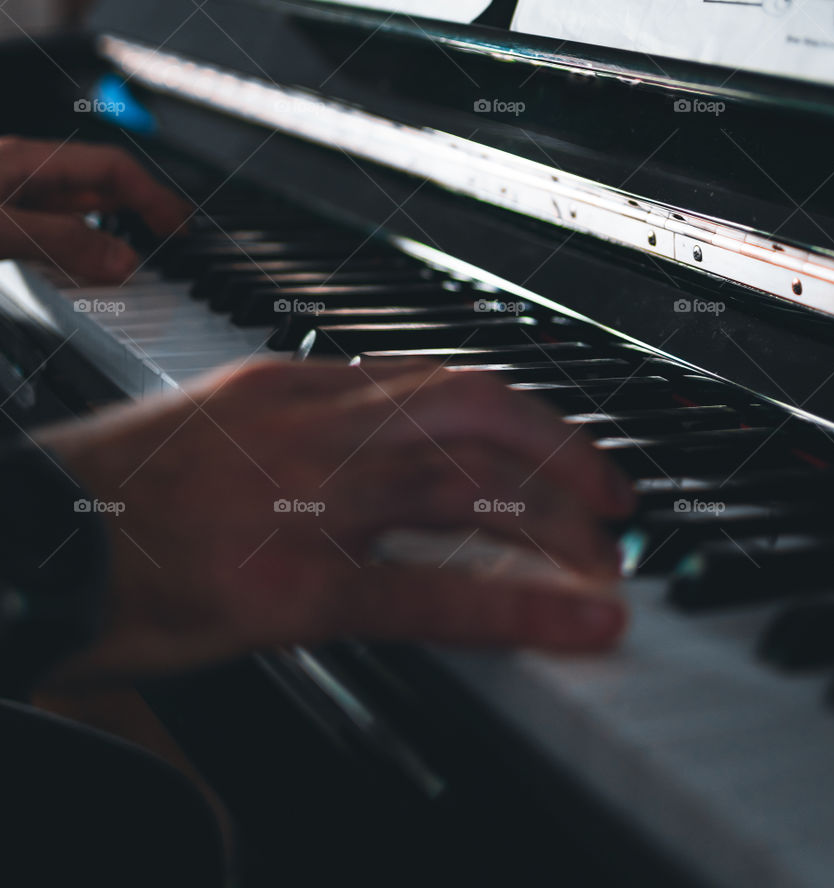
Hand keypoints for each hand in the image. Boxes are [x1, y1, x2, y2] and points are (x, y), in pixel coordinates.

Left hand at [0, 137, 188, 281]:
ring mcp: (9, 189)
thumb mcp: (0, 230)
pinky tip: (87, 250)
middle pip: (100, 180)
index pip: (112, 167)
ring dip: (116, 217)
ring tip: (143, 238)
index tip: (177, 225)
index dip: (152, 194)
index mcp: (27, 161)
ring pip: (77, 199)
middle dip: (144, 201)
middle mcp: (22, 169)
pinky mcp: (1, 213)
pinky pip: (53, 217)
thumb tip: (123, 261)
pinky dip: (84, 232)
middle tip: (176, 229)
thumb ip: (62, 243)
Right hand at [38, 358, 633, 680]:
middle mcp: (305, 424)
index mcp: (288, 386)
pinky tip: (576, 620)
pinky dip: (518, 603)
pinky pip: (426, 587)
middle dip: (558, 445)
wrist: (27, 537)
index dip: (517, 409)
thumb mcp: (214, 431)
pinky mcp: (286, 586)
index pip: (432, 377)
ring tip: (609, 556)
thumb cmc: (112, 498)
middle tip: (612, 493)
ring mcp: (299, 500)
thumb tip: (375, 460)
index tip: (560, 442)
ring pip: (463, 482)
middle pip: (468, 406)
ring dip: (556, 517)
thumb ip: (298, 434)